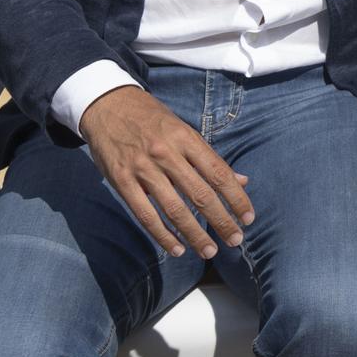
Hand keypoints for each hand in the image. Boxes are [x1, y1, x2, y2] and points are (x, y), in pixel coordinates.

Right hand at [78, 85, 253, 258]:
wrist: (108, 105)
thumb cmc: (152, 120)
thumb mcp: (184, 130)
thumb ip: (210, 158)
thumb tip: (241, 181)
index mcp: (187, 139)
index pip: (219, 173)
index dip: (236, 198)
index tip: (248, 218)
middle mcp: (167, 153)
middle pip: (200, 194)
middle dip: (221, 220)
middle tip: (236, 240)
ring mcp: (143, 168)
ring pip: (174, 208)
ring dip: (194, 234)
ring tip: (209, 251)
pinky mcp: (122, 181)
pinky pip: (145, 214)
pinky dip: (163, 234)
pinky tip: (177, 248)